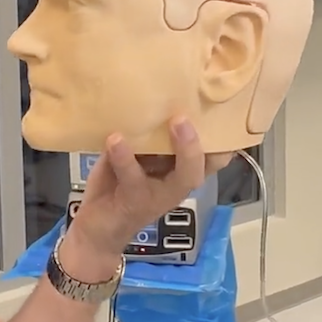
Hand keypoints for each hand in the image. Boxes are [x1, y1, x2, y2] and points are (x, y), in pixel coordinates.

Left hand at [69, 117, 233, 257]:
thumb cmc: (119, 182)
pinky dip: (125, 157)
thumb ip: (148, 134)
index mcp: (182, 170)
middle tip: (186, 117)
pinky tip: (115, 139)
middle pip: (204, 167)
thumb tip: (152, 95)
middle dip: (201, 143)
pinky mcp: (135, 202)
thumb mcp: (137, 154)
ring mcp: (159, 196)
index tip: (223, 112)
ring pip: (181, 177)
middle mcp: (177, 184)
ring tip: (171, 122)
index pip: (214, 157)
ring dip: (179, 149)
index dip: (225, 140)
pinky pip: (134, 178)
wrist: (96, 227)